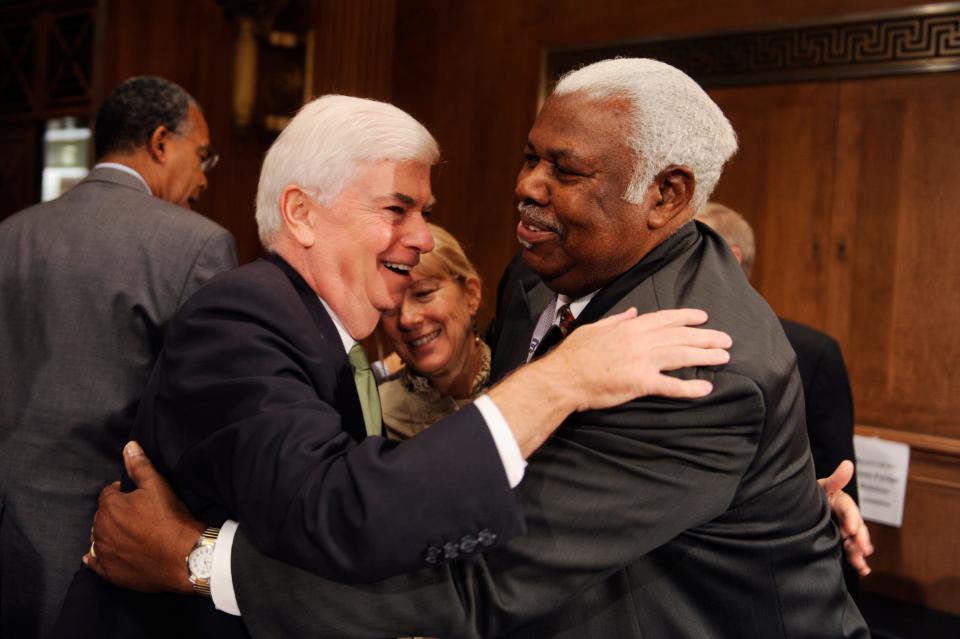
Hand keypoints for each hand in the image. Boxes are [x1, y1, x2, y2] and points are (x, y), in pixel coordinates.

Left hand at [84, 441, 202, 592]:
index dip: (124, 493)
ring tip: (128, 532)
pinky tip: (96, 556)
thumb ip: (140, 466)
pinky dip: (95, 558)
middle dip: (116, 513)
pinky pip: (94, 563)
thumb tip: (129, 447)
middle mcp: (101, 530)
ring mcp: (105, 553)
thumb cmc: (171, 519)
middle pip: (103, 516)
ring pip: (98, 538)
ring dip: (108, 533)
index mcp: (110, 506)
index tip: (138, 497)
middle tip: (138, 514)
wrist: (184, 556)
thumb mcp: (158, 486)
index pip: (109, 493)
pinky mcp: (111, 572)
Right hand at [554, 308, 731, 411]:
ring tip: (724, 357)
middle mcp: (640, 340)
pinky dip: (689, 388)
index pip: (665, 318)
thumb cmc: (575, 354)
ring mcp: (641, 361)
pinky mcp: (639, 383)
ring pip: (681, 356)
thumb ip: (618, 319)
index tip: (703, 317)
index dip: (687, 317)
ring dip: (705, 356)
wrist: (563, 377)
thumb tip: (633, 311)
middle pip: (680, 336)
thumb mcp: (595, 328)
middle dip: (706, 337)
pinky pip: (670, 385)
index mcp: (630, 327)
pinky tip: (706, 389)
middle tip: (726, 339)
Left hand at [819, 460, 872, 575]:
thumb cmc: (808, 494)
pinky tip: (864, 570)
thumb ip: (835, 479)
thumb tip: (848, 464)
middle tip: (862, 548)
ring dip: (859, 552)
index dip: (851, 518)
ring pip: (854, 541)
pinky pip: (850, 551)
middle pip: (856, 527)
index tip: (851, 528)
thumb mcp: (821, 486)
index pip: (849, 508)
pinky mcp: (838, 541)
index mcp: (840, 501)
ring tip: (861, 563)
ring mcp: (842, 530)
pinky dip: (858, 560)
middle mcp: (844, 516)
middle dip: (860, 538)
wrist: (794, 508)